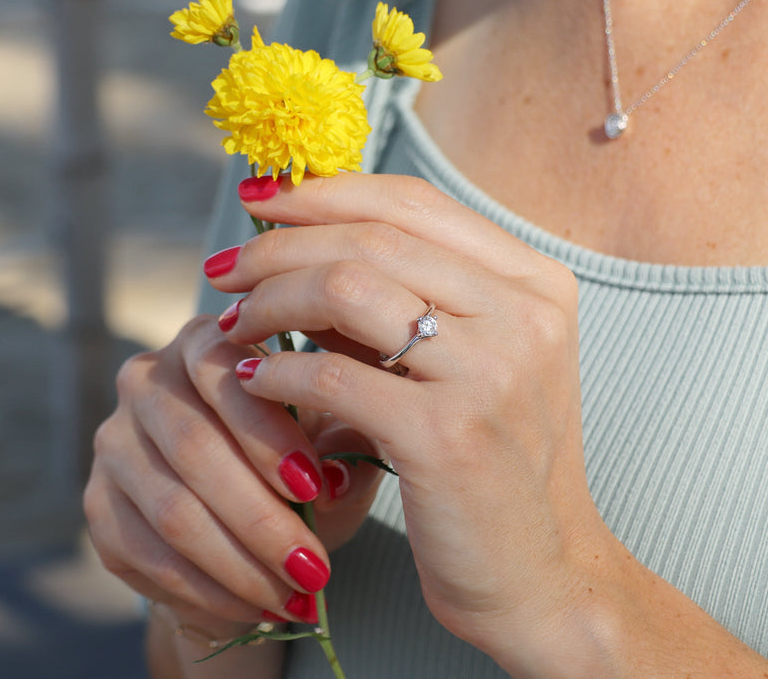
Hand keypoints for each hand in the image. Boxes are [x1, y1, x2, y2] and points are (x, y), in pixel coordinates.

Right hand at [83, 315, 384, 640]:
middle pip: (193, 446)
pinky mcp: (98, 505)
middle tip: (312, 567)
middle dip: (260, 517)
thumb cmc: (298, 464)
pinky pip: (150, 557)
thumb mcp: (333, 444)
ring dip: (239, 564)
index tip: (313, 485)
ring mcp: (114, 443)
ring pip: (173, 509)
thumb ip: (345, 446)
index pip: (221, 368)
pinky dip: (210, 590)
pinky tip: (255, 606)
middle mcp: (147, 380)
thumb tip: (336, 478)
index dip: (264, 429)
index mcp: (205, 343)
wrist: (244, 520)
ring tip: (293, 596)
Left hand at [207, 173, 611, 672]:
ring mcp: (491, 372)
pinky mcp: (448, 435)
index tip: (262, 199)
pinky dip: (279, 371)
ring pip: (346, 288)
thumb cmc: (492, 467)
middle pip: (371, 237)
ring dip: (271, 300)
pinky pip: (332, 374)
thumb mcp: (464, 366)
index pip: (412, 202)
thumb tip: (294, 256)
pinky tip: (253, 382)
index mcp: (534, 284)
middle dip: (279, 245)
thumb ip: (398, 306)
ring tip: (235, 325)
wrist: (541, 576)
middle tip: (226, 270)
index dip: (325, 191)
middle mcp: (524, 314)